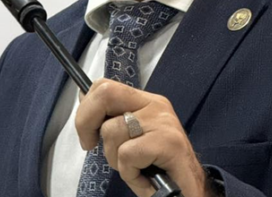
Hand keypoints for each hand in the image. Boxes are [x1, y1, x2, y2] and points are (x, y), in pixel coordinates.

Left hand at [76, 78, 209, 196]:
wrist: (190, 192)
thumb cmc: (157, 168)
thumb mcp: (131, 138)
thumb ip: (111, 119)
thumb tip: (82, 98)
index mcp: (145, 101)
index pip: (104, 85)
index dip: (86, 108)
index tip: (87, 134)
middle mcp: (156, 105)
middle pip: (105, 94)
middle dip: (86, 122)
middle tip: (90, 146)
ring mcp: (164, 122)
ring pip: (112, 131)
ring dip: (116, 159)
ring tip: (136, 168)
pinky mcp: (170, 143)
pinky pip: (128, 154)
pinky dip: (130, 173)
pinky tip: (145, 177)